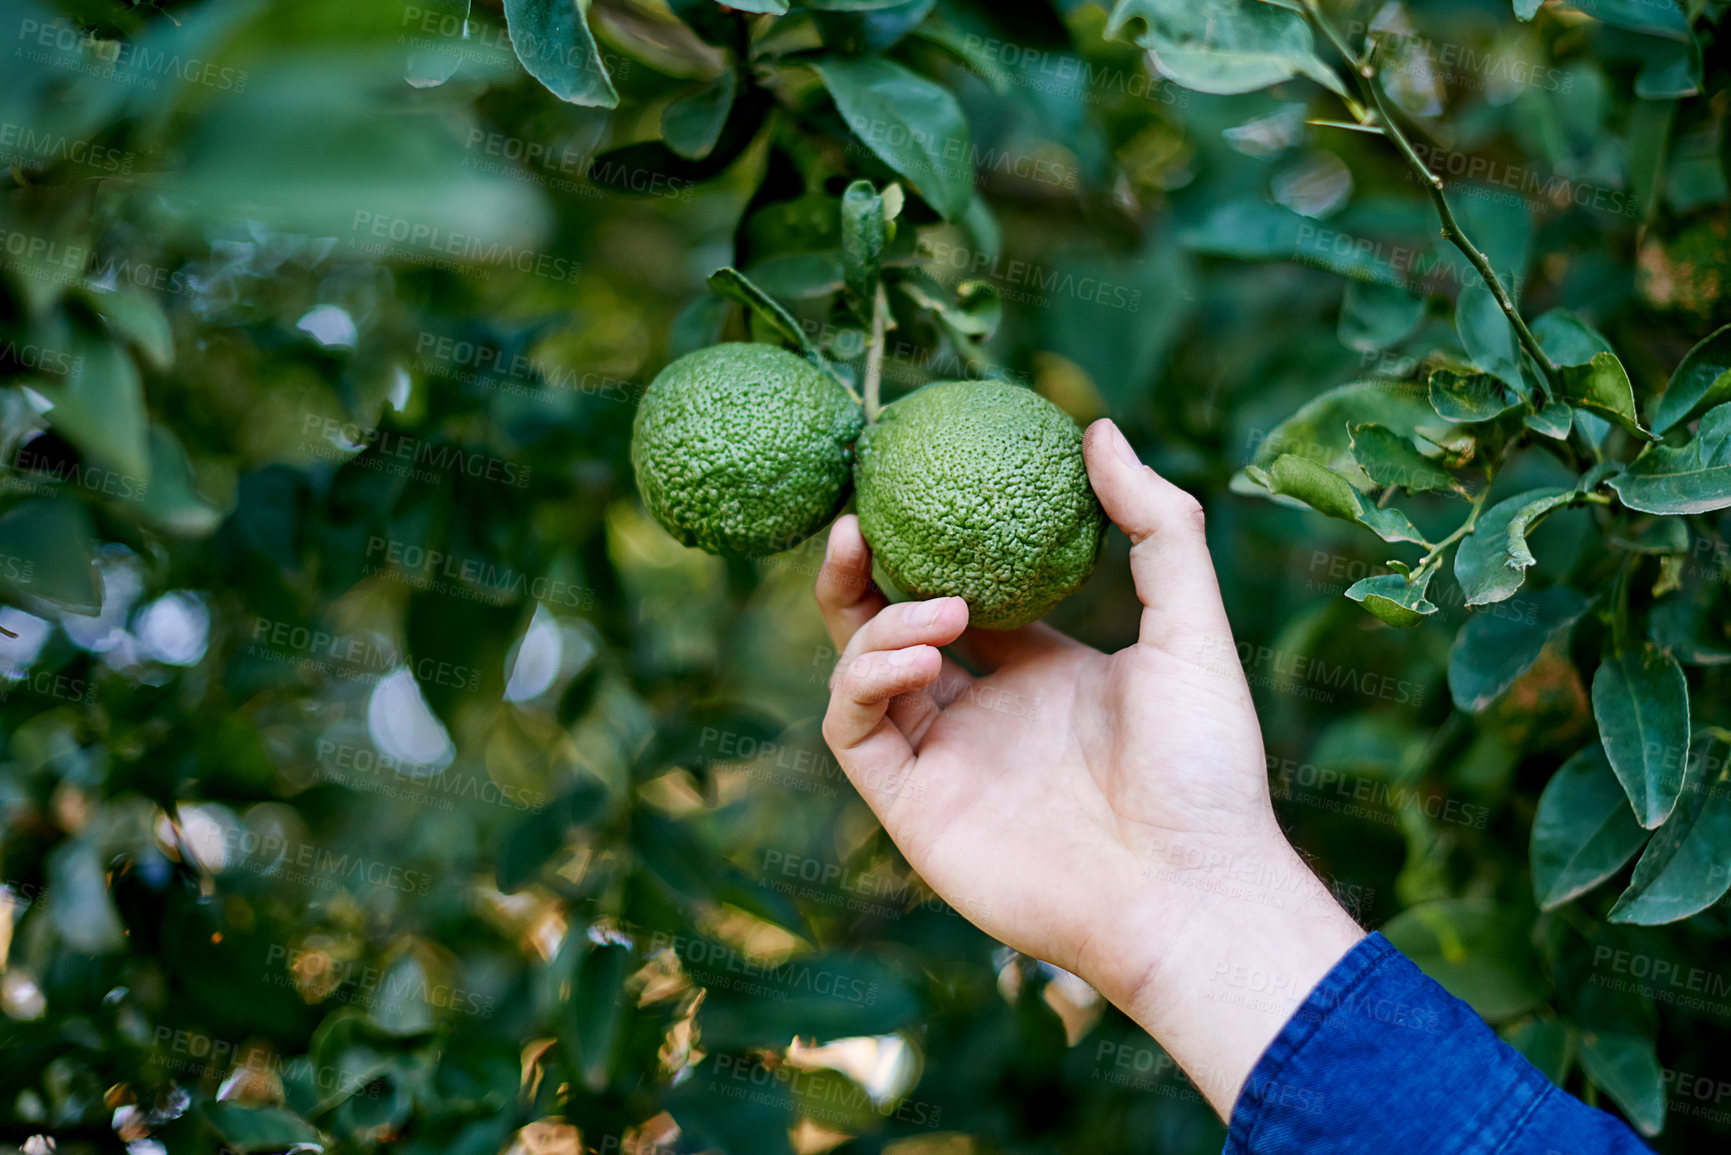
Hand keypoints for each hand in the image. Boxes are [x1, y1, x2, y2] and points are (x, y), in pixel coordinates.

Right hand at [815, 418, 1363, 1118]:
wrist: (1190, 890)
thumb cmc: (1204, 768)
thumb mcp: (1189, 628)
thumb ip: (1158, 526)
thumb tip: (1099, 426)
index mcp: (1037, 671)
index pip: (961, 593)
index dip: (928, 543)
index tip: (913, 482)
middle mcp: (981, 712)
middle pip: (888, 625)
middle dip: (860, 572)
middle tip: (857, 518)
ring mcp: (943, 760)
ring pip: (860, 671)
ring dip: (875, 624)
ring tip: (943, 610)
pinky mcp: (912, 807)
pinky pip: (853, 729)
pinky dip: (865, 680)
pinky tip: (923, 654)